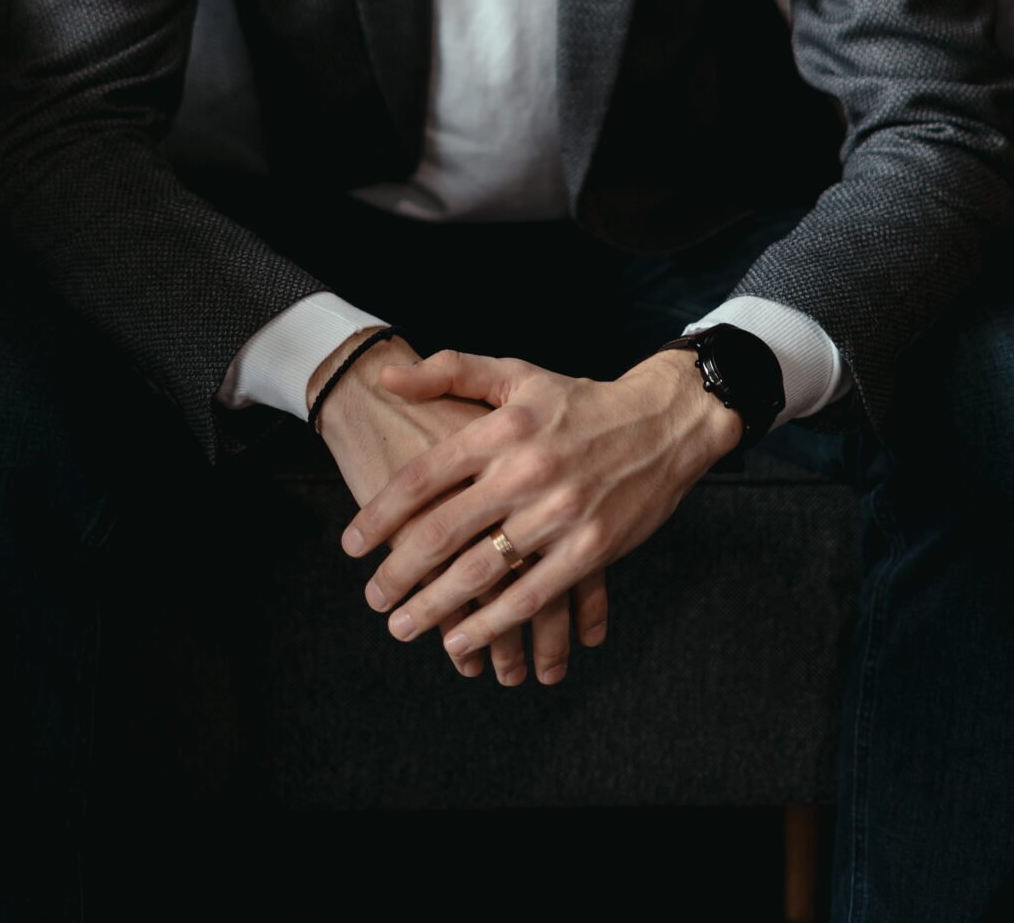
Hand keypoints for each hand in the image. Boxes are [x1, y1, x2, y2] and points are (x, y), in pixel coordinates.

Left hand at [341, 345, 742, 665]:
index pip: (423, 477)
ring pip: (480, 571)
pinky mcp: (590, 549)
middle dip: (398, 573)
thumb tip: (385, 376)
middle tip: (372, 598)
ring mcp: (559, 513)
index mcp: (501, 429)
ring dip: (434, 607)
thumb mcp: (516, 375)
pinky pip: (530, 596)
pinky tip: (461, 641)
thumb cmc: (578, 402)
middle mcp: (525, 471)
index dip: (380, 515)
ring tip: (403, 626)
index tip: (352, 545)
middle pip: (442, 532)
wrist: (662, 423)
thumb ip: (449, 372)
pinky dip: (492, 624)